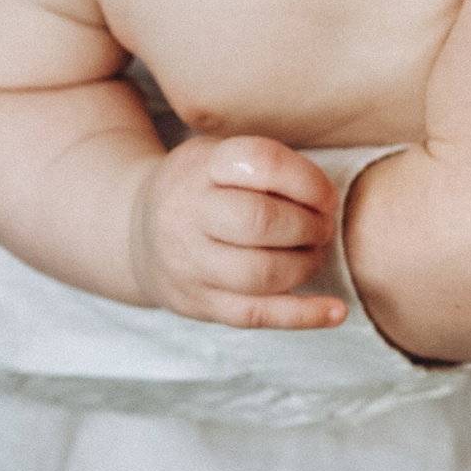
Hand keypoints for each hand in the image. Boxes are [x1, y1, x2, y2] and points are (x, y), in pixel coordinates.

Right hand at [130, 137, 344, 329]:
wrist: (135, 230)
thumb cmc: (201, 188)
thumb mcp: (221, 154)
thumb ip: (269, 166)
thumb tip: (327, 200)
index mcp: (201, 165)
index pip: (261, 162)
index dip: (307, 180)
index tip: (326, 196)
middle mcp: (188, 214)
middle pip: (260, 221)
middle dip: (307, 227)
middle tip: (322, 228)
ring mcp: (190, 264)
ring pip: (260, 273)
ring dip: (304, 266)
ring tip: (313, 256)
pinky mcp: (198, 303)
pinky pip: (256, 315)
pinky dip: (303, 315)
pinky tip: (335, 311)